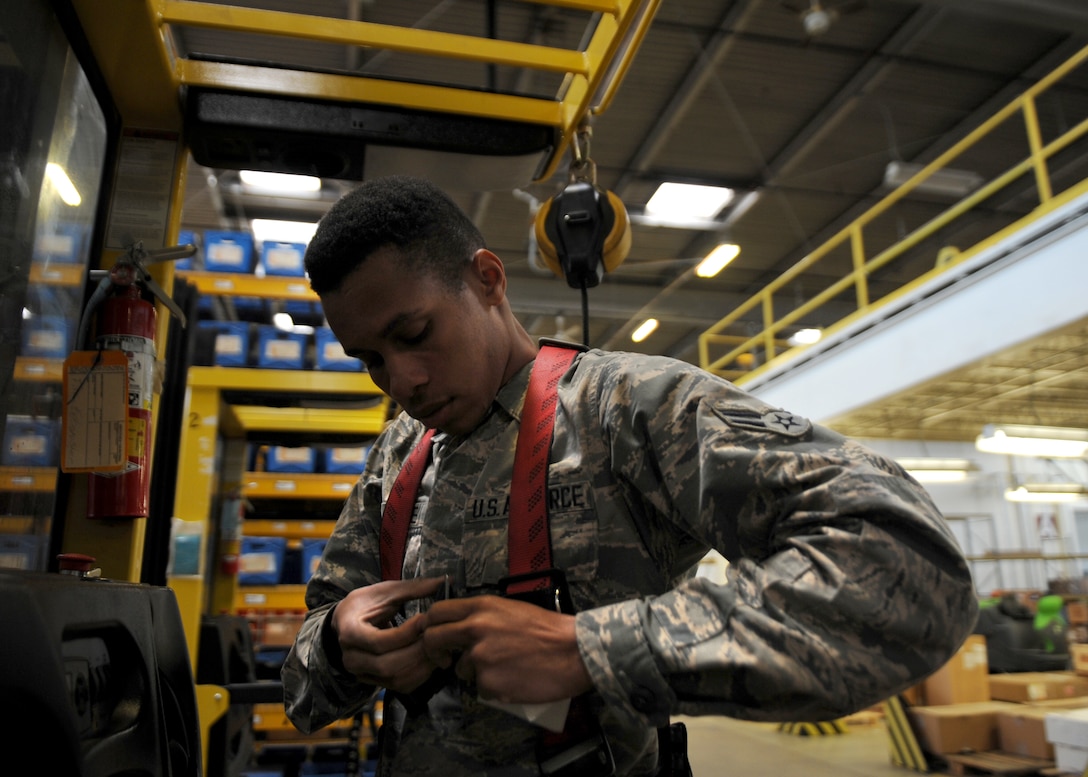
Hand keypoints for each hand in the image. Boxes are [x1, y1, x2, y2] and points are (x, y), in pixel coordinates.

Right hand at [332, 576, 444, 693]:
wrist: (347, 623)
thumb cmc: (366, 604)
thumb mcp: (384, 591)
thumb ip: (411, 588)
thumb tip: (442, 581)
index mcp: (349, 633)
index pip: (379, 642)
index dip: (405, 634)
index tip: (424, 620)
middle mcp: (352, 658)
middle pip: (387, 665)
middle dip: (417, 652)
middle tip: (437, 636)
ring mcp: (363, 673)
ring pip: (395, 679)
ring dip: (422, 666)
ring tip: (439, 649)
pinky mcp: (375, 682)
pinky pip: (400, 686)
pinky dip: (420, 675)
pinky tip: (432, 659)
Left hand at [421, 595, 593, 703]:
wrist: (573, 651)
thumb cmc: (548, 630)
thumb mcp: (511, 610)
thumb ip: (484, 617)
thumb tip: (464, 629)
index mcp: (482, 607)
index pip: (437, 611)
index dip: (430, 626)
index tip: (437, 636)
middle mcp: (475, 630)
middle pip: (433, 640)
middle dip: (435, 652)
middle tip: (445, 660)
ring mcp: (480, 658)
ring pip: (462, 669)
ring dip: (477, 672)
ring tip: (506, 668)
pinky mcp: (488, 682)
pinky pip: (482, 688)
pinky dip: (495, 687)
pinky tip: (515, 680)